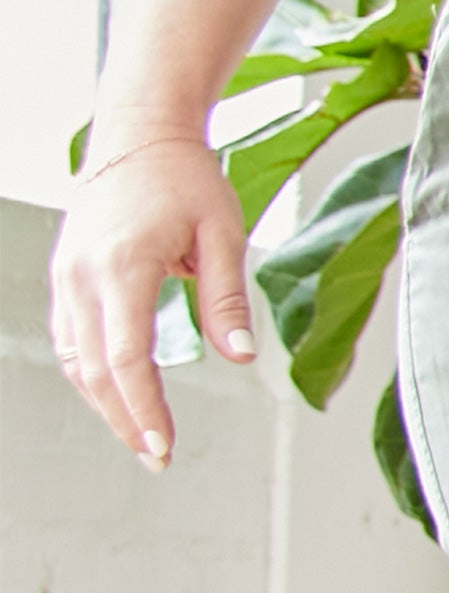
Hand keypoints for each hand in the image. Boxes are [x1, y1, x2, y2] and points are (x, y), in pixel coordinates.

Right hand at [48, 133, 253, 467]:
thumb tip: (239, 358)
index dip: (143, 408)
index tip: (163, 444)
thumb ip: (226, 300)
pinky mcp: (65, 276)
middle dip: (124, 419)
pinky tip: (117, 396)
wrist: (138, 134)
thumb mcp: (223, 235)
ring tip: (142, 437)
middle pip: (95, 370)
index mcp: (122, 266)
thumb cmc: (185, 178)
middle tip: (157, 458)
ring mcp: (66, 276)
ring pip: (76, 359)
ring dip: (105, 403)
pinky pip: (71, 338)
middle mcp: (82, 276)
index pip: (126, 357)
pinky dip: (91, 373)